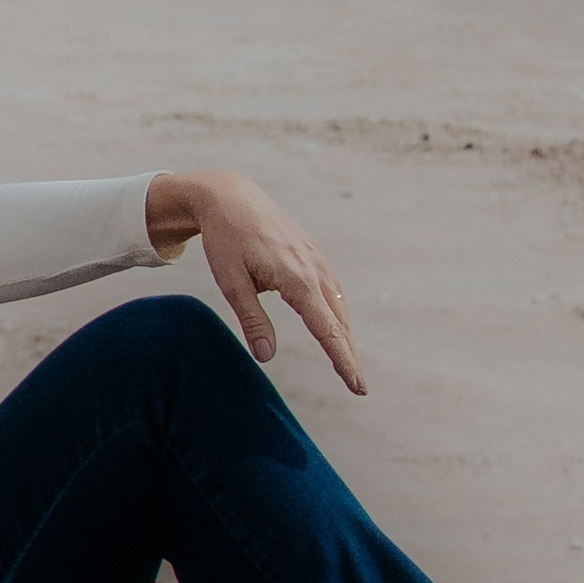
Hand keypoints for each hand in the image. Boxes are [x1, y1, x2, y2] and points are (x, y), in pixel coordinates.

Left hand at [145, 170, 365, 394]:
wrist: (230, 195)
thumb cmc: (225, 240)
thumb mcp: (231, 282)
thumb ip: (252, 320)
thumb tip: (267, 357)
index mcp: (296, 278)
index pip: (326, 329)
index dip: (342, 359)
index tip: (357, 385)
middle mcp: (313, 268)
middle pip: (339, 320)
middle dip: (348, 353)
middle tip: (357, 387)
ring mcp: (315, 258)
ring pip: (338, 303)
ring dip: (344, 333)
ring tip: (347, 362)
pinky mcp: (311, 252)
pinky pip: (331, 287)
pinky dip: (337, 311)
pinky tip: (335, 324)